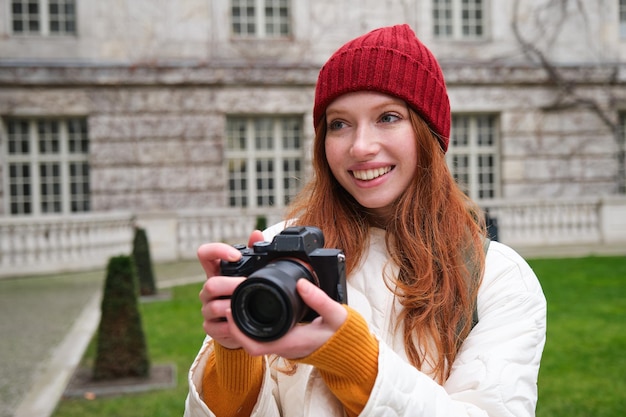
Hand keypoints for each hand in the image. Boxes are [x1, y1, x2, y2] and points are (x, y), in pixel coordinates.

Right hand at [197, 230, 264, 348]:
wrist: (241, 323)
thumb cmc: (244, 292)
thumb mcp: (250, 273)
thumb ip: (253, 252)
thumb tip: (257, 233)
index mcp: (216, 272)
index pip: (205, 254)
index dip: (217, 250)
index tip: (236, 256)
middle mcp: (208, 289)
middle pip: (210, 284)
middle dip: (231, 285)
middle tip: (248, 285)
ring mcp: (207, 308)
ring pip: (213, 307)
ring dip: (232, 306)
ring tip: (248, 305)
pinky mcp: (209, 327)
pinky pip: (217, 327)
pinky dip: (231, 327)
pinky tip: (241, 324)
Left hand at [224, 278, 348, 358]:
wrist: (348, 348)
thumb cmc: (340, 334)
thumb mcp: (335, 314)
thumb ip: (319, 299)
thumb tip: (302, 283)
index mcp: (290, 342)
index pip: (255, 345)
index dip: (238, 331)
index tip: (231, 311)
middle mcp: (283, 346)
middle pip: (248, 342)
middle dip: (235, 326)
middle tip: (228, 302)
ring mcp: (283, 345)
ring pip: (254, 339)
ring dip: (242, 325)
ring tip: (237, 302)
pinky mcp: (285, 340)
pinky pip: (262, 336)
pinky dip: (253, 326)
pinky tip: (252, 309)